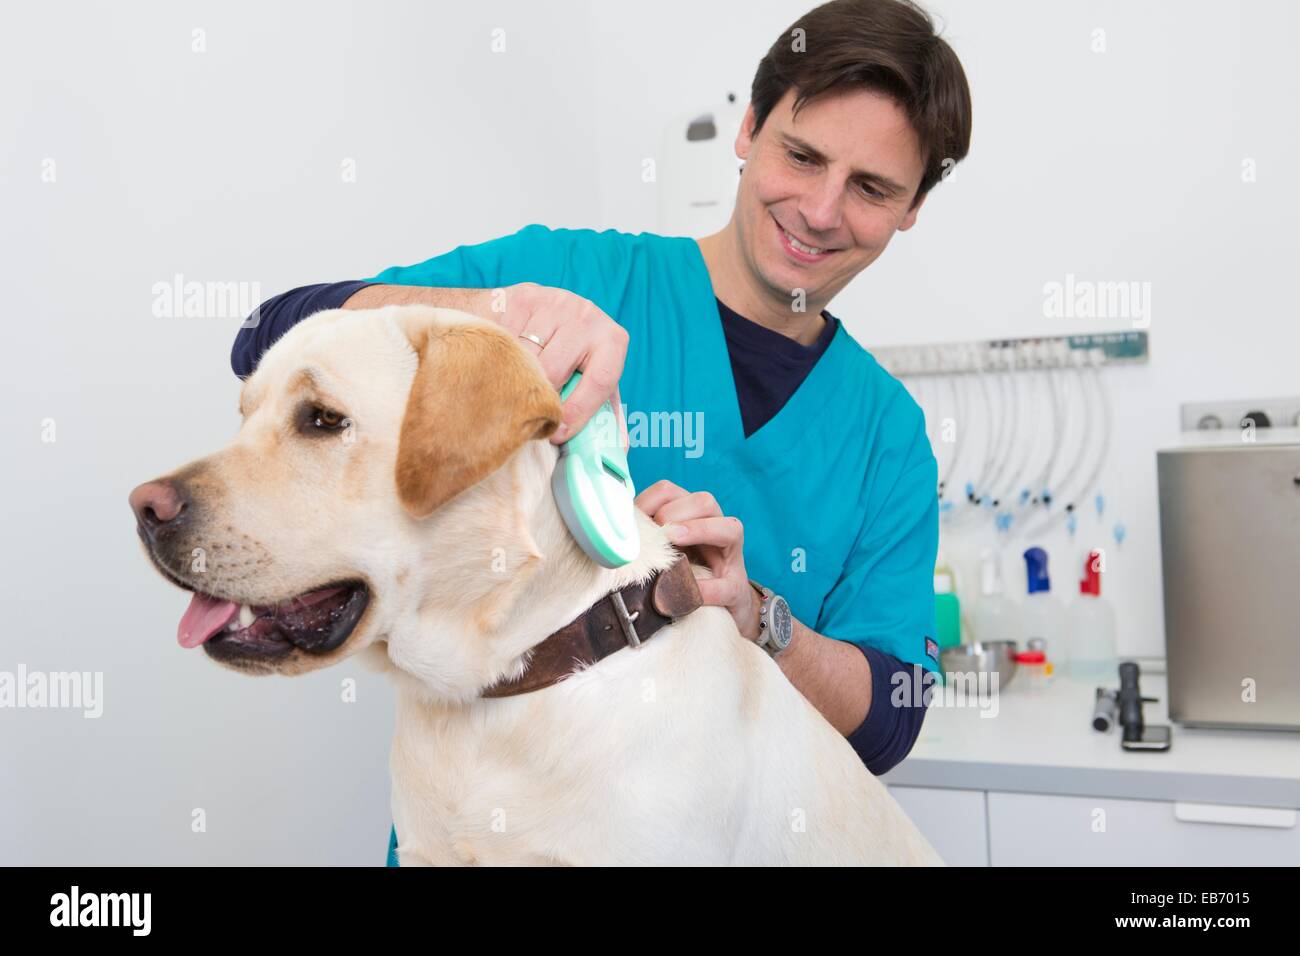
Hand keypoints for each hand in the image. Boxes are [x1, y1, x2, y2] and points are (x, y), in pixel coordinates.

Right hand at [485, 282, 629, 449]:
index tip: (558, 434)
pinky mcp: (524, 296)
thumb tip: (618, 450)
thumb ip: (606, 414)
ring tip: (511, 391)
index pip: (599, 381)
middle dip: (540, 398)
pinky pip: (507, 338)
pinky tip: (501, 363)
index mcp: (612, 340)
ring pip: (527, 356)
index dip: (578, 412)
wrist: (539, 308)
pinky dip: (501, 357)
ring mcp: (555, 302)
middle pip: (556, 371)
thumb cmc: (569, 354)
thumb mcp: (592, 378)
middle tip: (528, 416)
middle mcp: (588, 316)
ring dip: (516, 379)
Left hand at [634, 480, 761, 640]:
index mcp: (692, 517)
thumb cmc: (684, 574)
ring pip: (730, 528)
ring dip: (699, 530)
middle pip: (705, 501)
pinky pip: (727, 585)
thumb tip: (612, 534)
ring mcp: (731, 559)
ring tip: (674, 540)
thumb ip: (645, 539)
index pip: (671, 492)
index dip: (649, 500)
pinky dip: (706, 589)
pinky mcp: (736, 590)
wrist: (722, 607)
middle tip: (657, 531)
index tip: (634, 519)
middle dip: (675, 512)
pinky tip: (689, 592)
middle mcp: (717, 530)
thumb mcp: (662, 552)